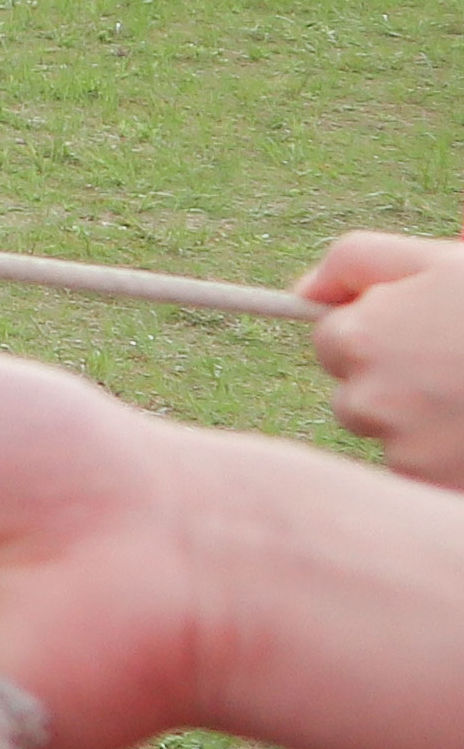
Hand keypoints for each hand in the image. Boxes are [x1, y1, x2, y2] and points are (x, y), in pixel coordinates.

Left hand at [303, 228, 463, 486]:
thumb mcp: (439, 260)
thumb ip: (357, 262)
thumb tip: (301, 293)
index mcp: (359, 339)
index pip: (332, 343)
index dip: (380, 335)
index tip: (427, 332)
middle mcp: (367, 401)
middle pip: (357, 399)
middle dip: (400, 386)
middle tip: (463, 368)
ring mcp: (404, 454)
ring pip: (397, 442)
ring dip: (430, 429)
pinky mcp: (435, 488)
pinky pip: (427, 476)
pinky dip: (452, 462)